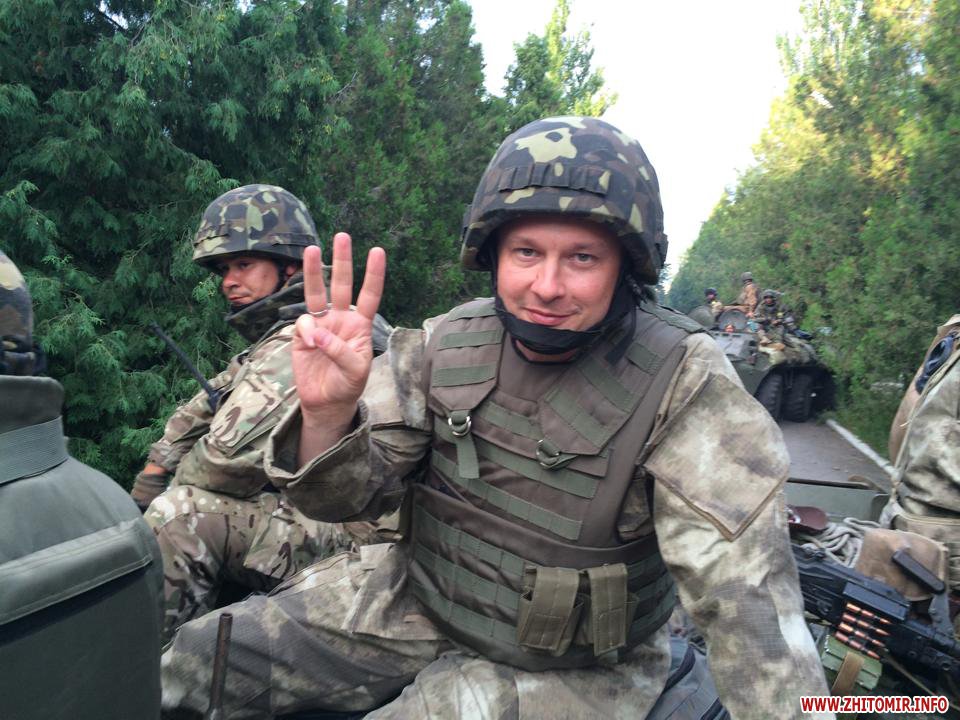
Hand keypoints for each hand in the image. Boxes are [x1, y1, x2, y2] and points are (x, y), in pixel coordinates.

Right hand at [292, 233, 385, 428]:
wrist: (326, 402)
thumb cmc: (348, 385)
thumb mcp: (355, 370)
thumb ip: (340, 350)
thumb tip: (316, 331)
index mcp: (360, 325)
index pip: (369, 295)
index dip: (373, 274)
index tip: (377, 251)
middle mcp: (341, 319)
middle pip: (342, 285)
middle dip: (342, 261)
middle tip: (342, 236)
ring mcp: (320, 325)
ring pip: (317, 293)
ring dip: (315, 271)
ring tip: (312, 249)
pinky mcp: (302, 335)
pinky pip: (303, 325)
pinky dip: (306, 331)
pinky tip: (310, 346)